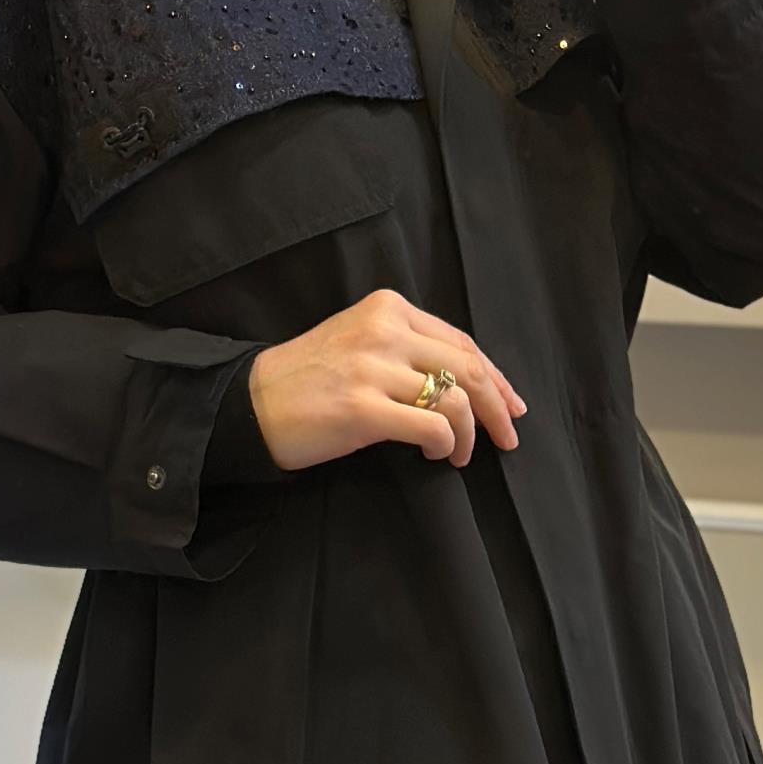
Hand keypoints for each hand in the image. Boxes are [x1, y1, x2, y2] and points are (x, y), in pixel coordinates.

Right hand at [246, 288, 526, 472]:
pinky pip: (431, 425)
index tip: (510, 405)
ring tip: (457, 454)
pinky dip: (444, 443)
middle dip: (497, 407)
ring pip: (455, 399)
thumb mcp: (361, 341)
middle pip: (467, 367)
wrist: (251, 403)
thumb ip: (410, 348)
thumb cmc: (310, 378)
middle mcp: (384, 330)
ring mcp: (372, 367)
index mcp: (388, 308)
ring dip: (468, 434)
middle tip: (507, 438)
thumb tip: (471, 382)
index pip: (460, 342)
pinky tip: (436, 454)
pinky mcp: (362, 407)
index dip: (494, 377)